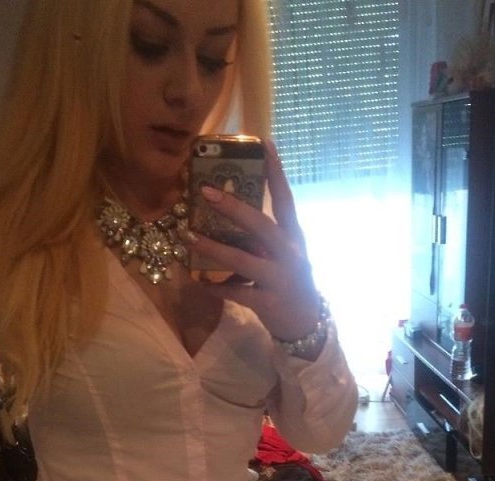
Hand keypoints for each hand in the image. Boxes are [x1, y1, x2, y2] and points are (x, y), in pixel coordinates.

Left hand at [188, 140, 321, 341]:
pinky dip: (215, 287)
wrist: (306, 322)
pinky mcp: (268, 302)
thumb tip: (231, 211)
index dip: (276, 171)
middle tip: (206, 191)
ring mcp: (280, 278)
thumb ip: (265, 235)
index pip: (286, 199)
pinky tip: (198, 281)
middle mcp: (289, 253)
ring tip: (188, 237)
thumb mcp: (285, 253)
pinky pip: (235, 292)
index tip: (264, 143)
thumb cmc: (291, 280)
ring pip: (243, 259)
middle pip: (261, 225)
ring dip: (213, 248)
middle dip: (233, 208)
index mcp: (293, 236)